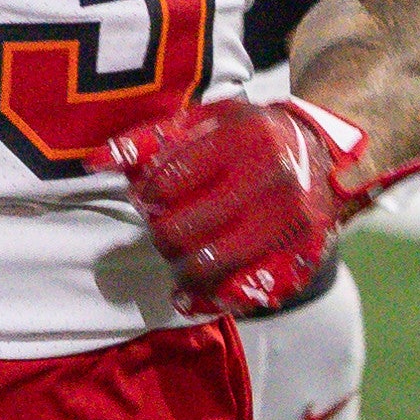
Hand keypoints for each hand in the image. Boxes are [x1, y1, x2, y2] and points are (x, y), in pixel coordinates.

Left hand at [93, 95, 419, 318]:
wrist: (324, 155)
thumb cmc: (250, 135)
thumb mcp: (206, 121)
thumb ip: (151, 139)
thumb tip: (95, 162)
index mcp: (246, 138)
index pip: (167, 182)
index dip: (148, 195)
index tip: (149, 197)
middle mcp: (274, 180)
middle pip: (183, 229)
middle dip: (161, 234)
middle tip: (162, 228)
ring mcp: (291, 223)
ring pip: (209, 266)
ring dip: (180, 268)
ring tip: (177, 258)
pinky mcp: (302, 257)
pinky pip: (243, 292)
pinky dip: (210, 297)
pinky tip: (191, 294)